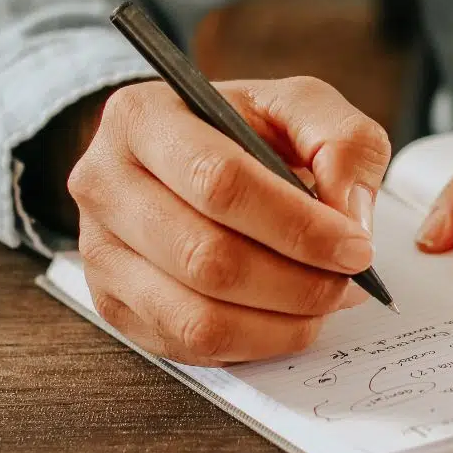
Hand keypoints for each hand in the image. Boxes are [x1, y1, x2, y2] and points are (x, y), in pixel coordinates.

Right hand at [68, 77, 390, 364]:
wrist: (185, 152)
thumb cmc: (243, 126)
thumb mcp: (299, 105)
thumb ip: (341, 142)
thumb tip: (349, 218)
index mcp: (143, 117)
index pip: (219, 182)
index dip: (296, 225)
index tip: (355, 247)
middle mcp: (104, 183)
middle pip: (205, 257)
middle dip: (295, 282)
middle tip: (348, 282)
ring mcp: (97, 250)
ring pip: (195, 316)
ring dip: (279, 322)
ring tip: (324, 300)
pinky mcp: (111, 303)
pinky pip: (187, 347)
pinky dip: (253, 343)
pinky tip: (287, 317)